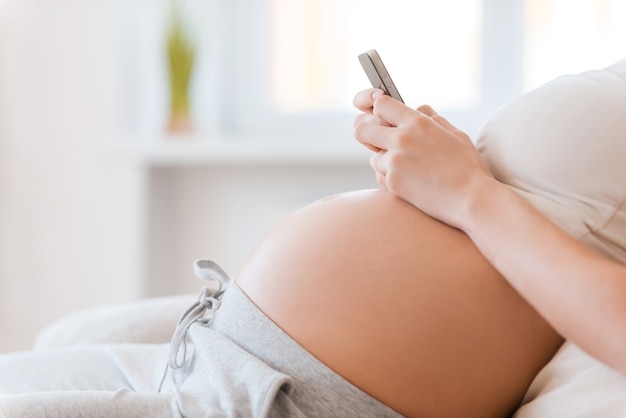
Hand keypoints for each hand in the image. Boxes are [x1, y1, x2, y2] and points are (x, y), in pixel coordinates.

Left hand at [353, 89, 492, 227]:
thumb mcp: (456, 134)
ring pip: (373, 157)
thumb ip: (434, 119)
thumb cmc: (469, 168)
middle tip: (379, 143)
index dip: (380, 111)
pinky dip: (392, 180)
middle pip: (362, 129)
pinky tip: (412, 184)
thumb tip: (420, 109)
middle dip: (367, 135)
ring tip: (409, 170)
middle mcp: (402, 139)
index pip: (381, 105)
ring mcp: (394, 162)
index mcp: (418, 122)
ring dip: (384, 162)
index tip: (385, 120)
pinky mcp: (392, 183)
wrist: (472, 199)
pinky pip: (381, 177)